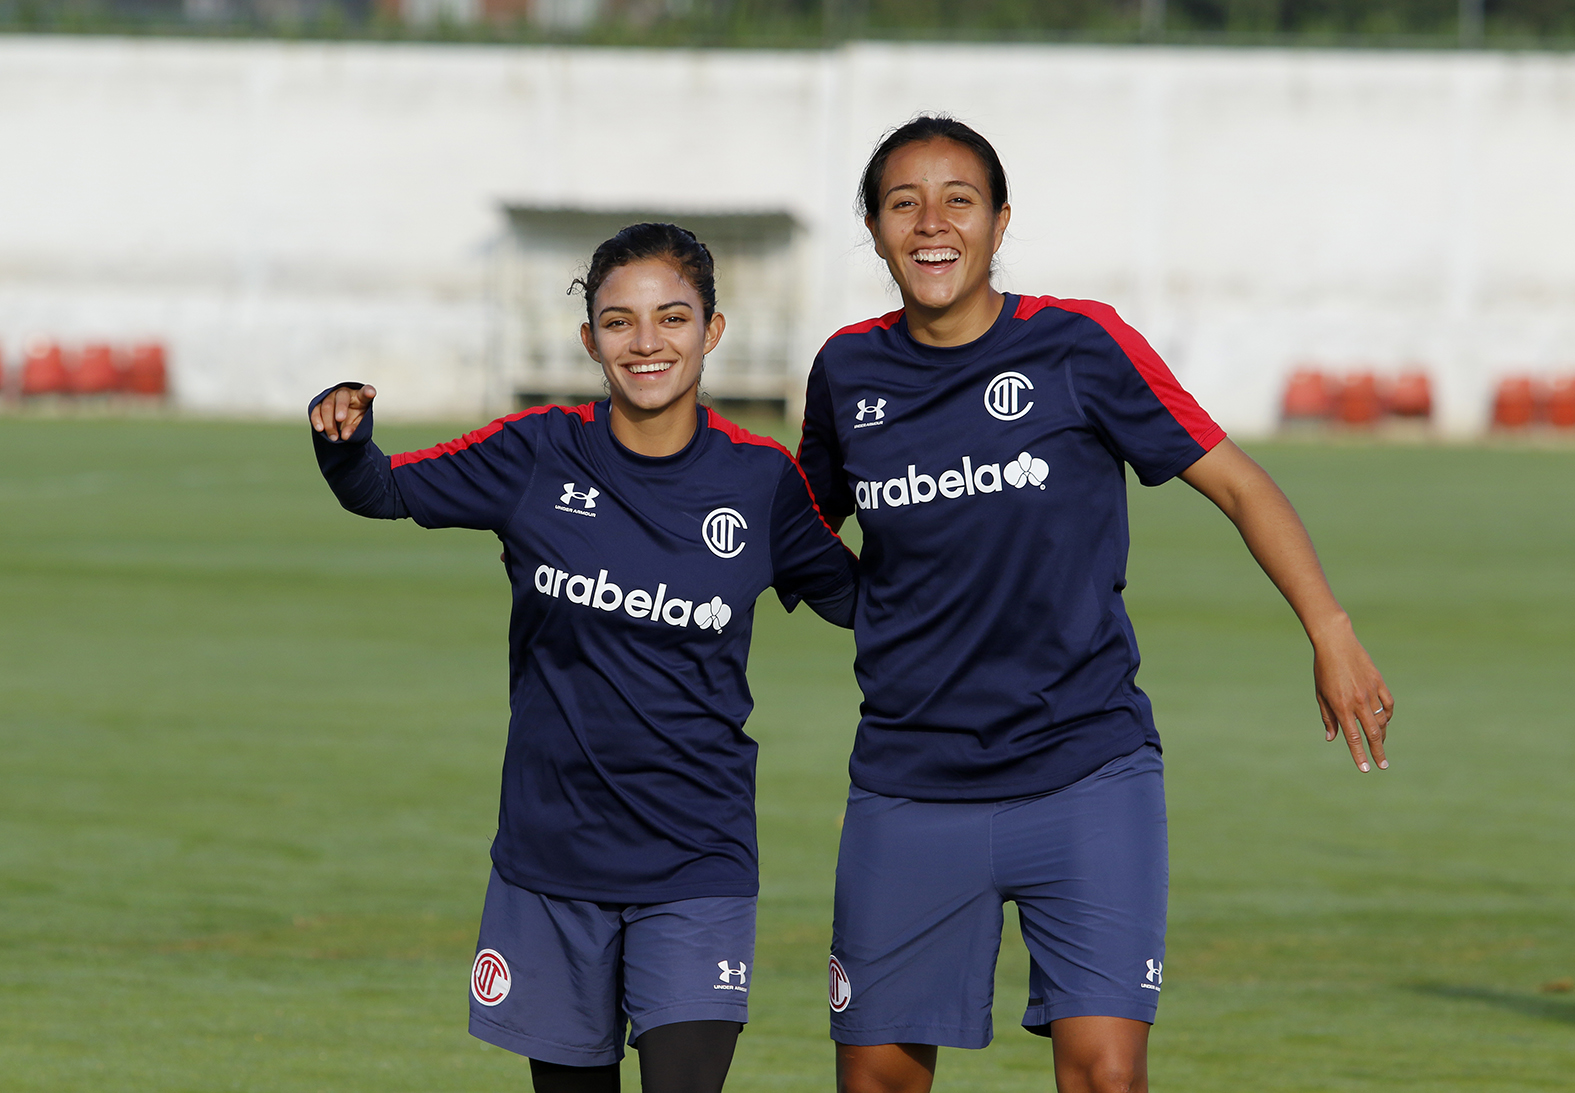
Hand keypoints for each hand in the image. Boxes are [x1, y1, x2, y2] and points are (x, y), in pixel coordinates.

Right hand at [310, 384, 375, 441]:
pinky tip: (320, 429)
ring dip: (329, 422)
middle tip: (340, 419)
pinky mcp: (319, 403)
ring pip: (327, 405)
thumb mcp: (359, 424)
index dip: (368, 392)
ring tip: (334, 437)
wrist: (341, 421)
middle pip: (342, 397)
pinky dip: (317, 419)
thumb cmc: (354, 419)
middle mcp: (345, 393)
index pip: (365, 392)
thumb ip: (355, 429)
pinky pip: (316, 410)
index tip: (370, 393)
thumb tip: (344, 435)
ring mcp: (331, 397)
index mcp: (359, 396)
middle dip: (340, 408)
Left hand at [1310, 616, 1393, 772]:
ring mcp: (1371, 691)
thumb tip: (1332, 739)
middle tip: (1383, 765)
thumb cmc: (1323, 670)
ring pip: (1382, 720)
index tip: (1365, 769)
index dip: (1358, 755)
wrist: (1336, 643)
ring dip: (1382, 735)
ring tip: (1380, 744)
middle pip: (1373, 733)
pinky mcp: (1379, 682)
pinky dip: (1387, 715)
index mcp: (1341, 706)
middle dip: (1378, 752)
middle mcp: (1358, 701)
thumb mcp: (1321, 694)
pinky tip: (1384, 721)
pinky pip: (1388, 705)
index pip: (1352, 737)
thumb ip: (1328, 718)